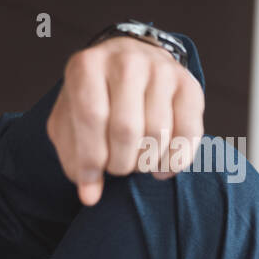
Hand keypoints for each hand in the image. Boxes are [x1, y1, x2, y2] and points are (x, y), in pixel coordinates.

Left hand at [46, 36, 204, 205]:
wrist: (127, 63)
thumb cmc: (92, 100)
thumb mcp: (69, 121)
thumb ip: (73, 157)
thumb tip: (90, 197)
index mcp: (87, 67)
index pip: (92, 118)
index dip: (90, 159)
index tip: (88, 185)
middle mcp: (126, 61)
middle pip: (126, 129)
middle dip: (119, 163)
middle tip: (115, 169)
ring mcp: (161, 70)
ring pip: (158, 133)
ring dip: (145, 163)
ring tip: (134, 164)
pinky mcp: (189, 84)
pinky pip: (189, 133)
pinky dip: (174, 160)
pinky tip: (160, 167)